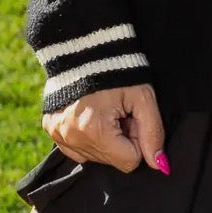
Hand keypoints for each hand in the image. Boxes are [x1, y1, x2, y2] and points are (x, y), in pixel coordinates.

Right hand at [42, 83, 168, 174]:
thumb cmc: (120, 71)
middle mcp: (72, 137)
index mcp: (96, 131)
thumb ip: (153, 133)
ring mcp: (58, 135)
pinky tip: (92, 115)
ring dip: (105, 139)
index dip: (137, 140)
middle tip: (120, 112)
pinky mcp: (51, 130)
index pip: (129, 161)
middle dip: (121, 140)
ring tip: (105, 111)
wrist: (87, 46)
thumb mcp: (143, 98)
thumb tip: (160, 166)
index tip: (133, 118)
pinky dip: (87, 137)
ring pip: (94, 157)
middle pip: (111, 161)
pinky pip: (76, 150)